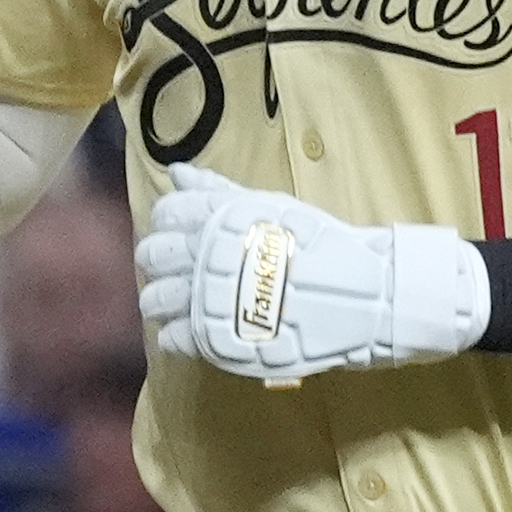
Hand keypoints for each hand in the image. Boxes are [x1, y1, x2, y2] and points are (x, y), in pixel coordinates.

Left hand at [134, 167, 488, 381]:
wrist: (359, 293)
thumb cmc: (319, 244)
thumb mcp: (268, 207)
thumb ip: (219, 191)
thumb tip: (177, 173)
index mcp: (217, 216)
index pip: (166, 214)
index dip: (172, 227)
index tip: (192, 240)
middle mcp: (204, 253)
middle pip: (151, 256)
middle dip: (162, 265)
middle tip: (190, 276)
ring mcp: (207, 298)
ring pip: (155, 300)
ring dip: (165, 304)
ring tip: (192, 308)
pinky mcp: (216, 338)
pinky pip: (175, 338)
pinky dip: (182, 337)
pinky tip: (202, 333)